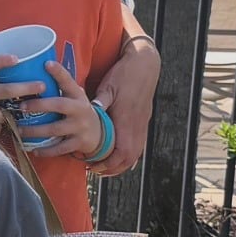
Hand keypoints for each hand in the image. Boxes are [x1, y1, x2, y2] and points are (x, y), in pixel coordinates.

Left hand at [21, 61, 105, 158]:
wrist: (100, 134)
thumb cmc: (78, 112)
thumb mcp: (75, 97)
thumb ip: (61, 88)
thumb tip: (37, 68)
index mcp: (78, 95)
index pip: (69, 81)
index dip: (58, 72)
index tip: (46, 64)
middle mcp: (80, 109)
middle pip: (59, 105)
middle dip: (39, 105)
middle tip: (21, 106)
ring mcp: (80, 127)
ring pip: (55, 129)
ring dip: (35, 131)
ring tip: (20, 130)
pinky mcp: (79, 143)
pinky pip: (59, 148)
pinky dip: (46, 150)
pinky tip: (34, 150)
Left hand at [92, 38, 159, 173]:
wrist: (145, 65)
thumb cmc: (123, 75)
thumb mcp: (108, 87)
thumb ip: (100, 103)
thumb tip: (90, 112)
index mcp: (126, 119)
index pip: (121, 151)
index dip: (108, 162)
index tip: (93, 166)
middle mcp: (136, 125)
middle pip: (128, 157)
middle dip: (113, 167)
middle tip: (97, 171)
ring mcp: (142, 124)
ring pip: (136, 152)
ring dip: (121, 163)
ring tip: (106, 168)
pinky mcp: (144, 120)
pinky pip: (139, 144)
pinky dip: (130, 155)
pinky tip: (121, 158)